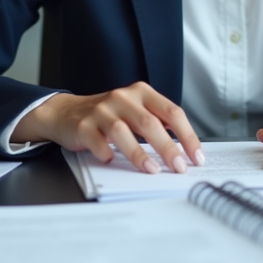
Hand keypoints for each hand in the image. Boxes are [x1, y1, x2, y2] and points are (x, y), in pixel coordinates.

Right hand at [12, 82, 203, 173]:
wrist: (65, 112)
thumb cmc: (107, 116)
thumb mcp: (134, 110)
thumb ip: (156, 123)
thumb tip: (183, 152)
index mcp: (141, 92)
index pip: (172, 112)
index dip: (187, 136)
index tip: (196, 157)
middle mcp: (122, 97)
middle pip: (150, 123)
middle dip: (168, 148)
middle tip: (179, 167)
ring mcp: (101, 110)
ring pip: (123, 132)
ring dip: (140, 154)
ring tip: (152, 170)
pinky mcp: (83, 125)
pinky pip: (98, 141)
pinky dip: (107, 153)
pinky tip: (112, 161)